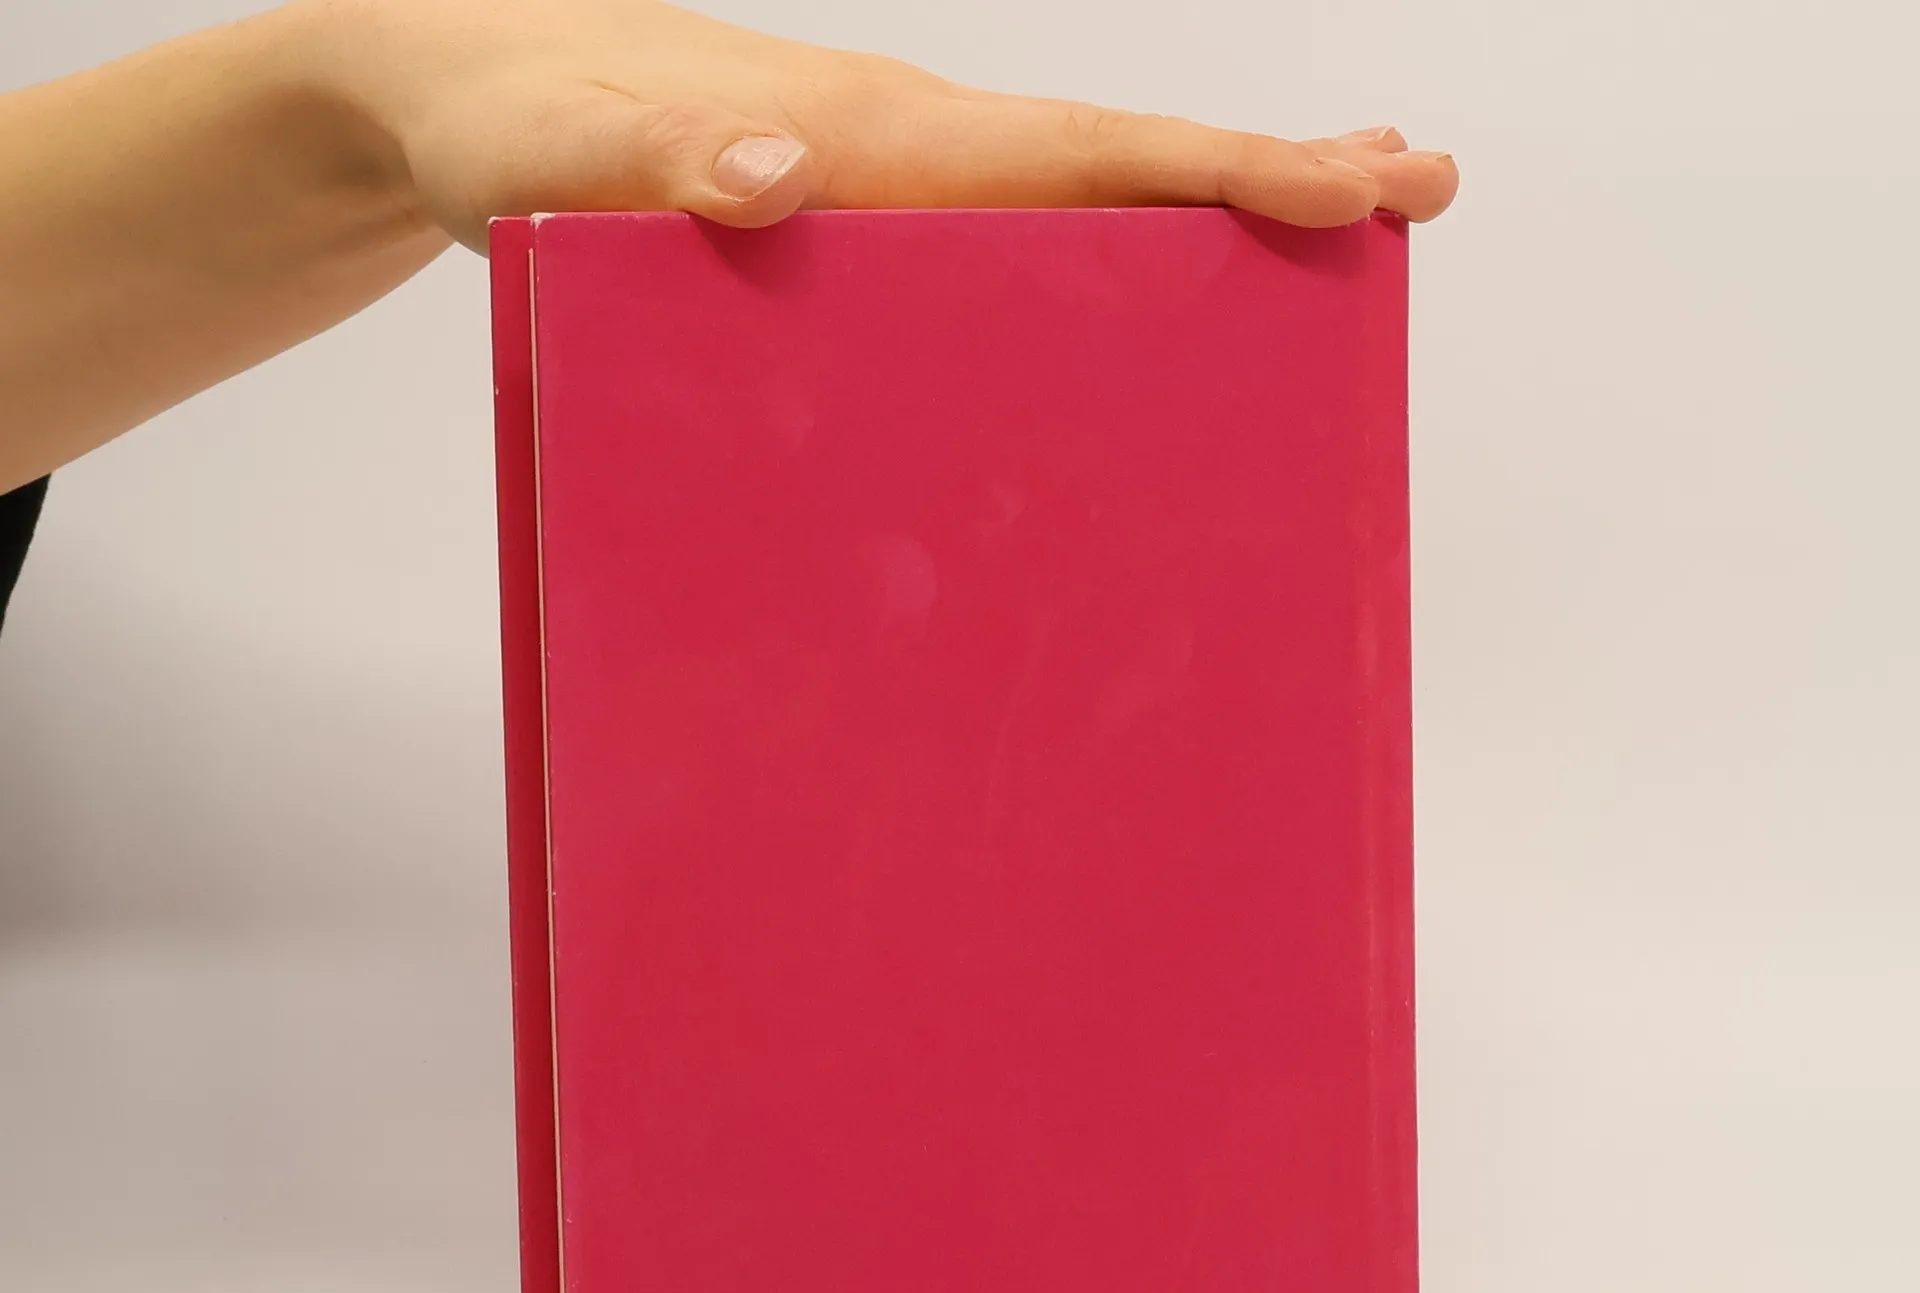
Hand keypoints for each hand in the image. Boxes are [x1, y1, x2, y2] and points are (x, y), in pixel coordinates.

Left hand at [306, 0, 1457, 248]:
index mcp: (872, 135)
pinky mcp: (856, 231)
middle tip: (1412, 192)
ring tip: (1324, 236)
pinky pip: (1003, 256)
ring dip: (1203, 219)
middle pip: (1118, 169)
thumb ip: (653, 162)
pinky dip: (1097, 265)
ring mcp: (889, 187)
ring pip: (1076, 206)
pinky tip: (1129, 312)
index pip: (1080, 154)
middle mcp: (905, 149)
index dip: (1224, 173)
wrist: (456, 101)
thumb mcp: (553, 158)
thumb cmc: (504, 130)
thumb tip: (786, 171)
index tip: (1357, 185)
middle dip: (1269, 181)